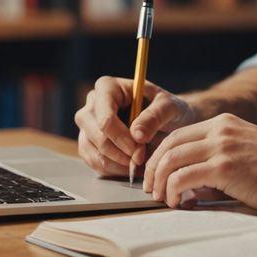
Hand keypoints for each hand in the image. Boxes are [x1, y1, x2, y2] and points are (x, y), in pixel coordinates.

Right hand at [75, 76, 196, 176]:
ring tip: (139, 163)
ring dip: (116, 163)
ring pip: (91, 151)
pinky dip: (112, 169)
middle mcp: (92, 104)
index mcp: (108, 87)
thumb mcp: (169, 106)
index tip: (139, 148)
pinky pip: (93, 162)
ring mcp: (87, 124)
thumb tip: (136, 135)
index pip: (104, 117)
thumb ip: (155, 116)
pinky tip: (131, 166)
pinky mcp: (88, 143)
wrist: (168, 120)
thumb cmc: (166, 108)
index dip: (120, 137)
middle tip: (140, 158)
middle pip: (94, 135)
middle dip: (118, 152)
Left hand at [142, 113, 256, 212]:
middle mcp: (220, 129)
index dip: (159, 156)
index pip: (177, 135)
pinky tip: (177, 203)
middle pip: (169, 145)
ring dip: (160, 182)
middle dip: (153, 168)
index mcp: (223, 124)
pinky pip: (184, 176)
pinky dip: (173, 191)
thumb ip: (216, 166)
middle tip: (151, 189)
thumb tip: (188, 191)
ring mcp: (222, 146)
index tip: (156, 176)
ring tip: (162, 198)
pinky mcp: (225, 166)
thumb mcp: (243, 157)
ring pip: (171, 159)